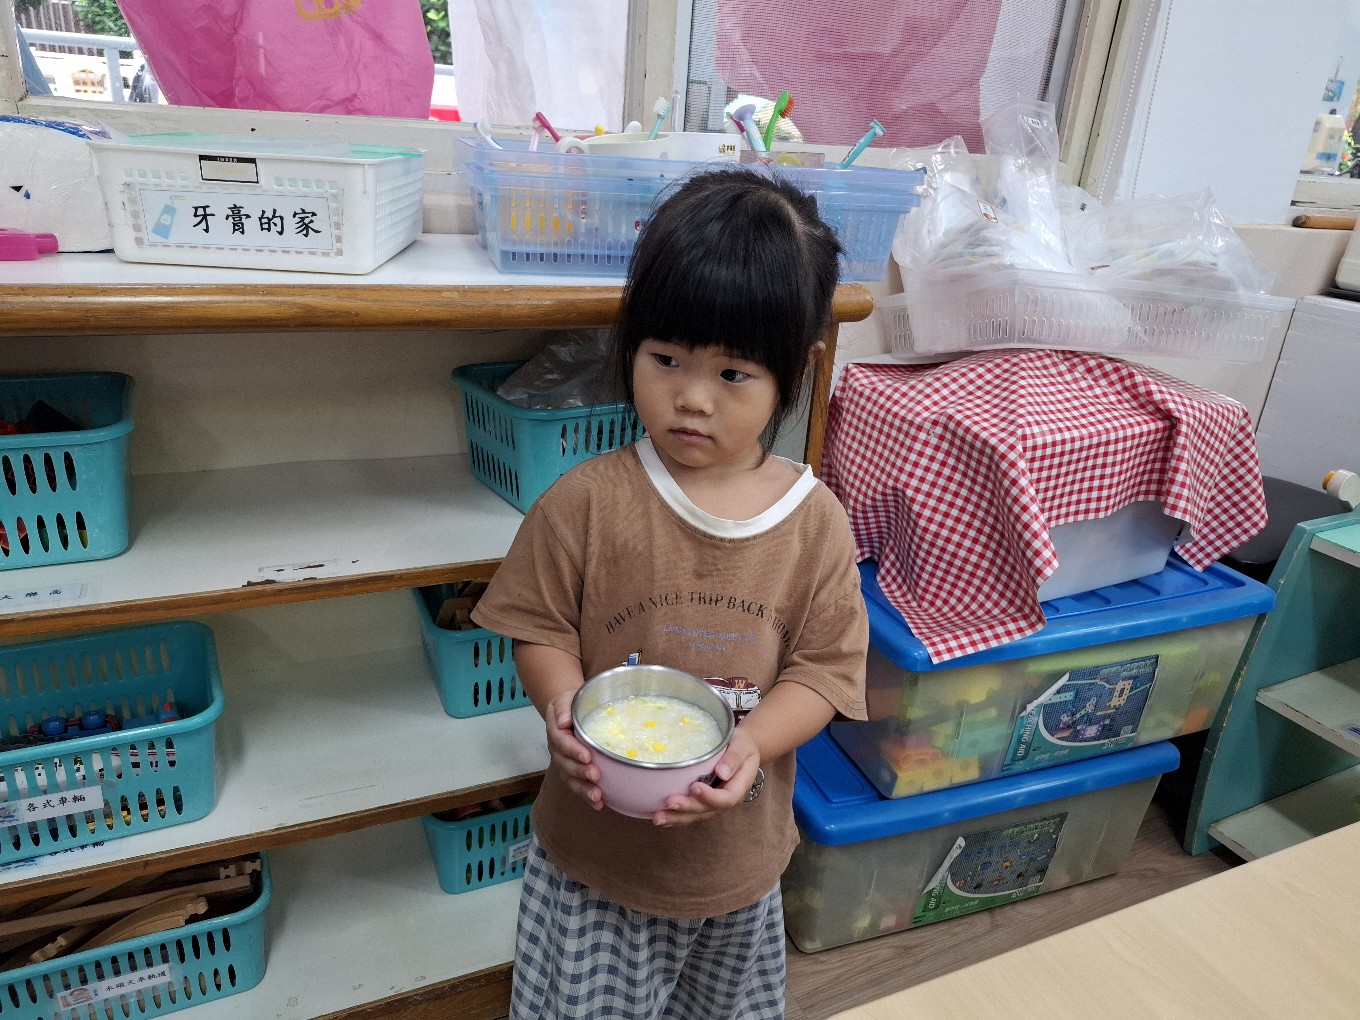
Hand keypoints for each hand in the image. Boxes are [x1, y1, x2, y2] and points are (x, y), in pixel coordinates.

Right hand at [544, 690, 603, 809]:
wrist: (568, 711)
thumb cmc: (570, 703)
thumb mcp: (565, 698)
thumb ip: (564, 707)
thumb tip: (564, 722)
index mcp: (555, 731)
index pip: (562, 742)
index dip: (573, 750)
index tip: (587, 756)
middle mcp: (557, 750)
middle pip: (565, 764)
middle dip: (580, 772)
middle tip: (596, 775)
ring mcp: (564, 763)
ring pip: (570, 779)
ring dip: (583, 789)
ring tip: (597, 796)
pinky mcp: (573, 771)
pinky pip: (577, 785)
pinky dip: (586, 796)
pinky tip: (599, 804)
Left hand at [651, 725, 760, 826]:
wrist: (742, 749)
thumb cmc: (743, 746)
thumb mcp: (743, 747)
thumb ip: (734, 759)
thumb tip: (721, 772)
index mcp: (738, 788)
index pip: (725, 798)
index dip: (709, 796)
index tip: (695, 787)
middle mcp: (725, 800)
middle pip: (706, 810)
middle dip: (687, 809)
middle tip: (669, 803)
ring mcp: (713, 802)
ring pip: (696, 815)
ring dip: (677, 817)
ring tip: (658, 818)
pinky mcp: (703, 800)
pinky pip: (690, 812)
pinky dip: (676, 816)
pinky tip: (661, 816)